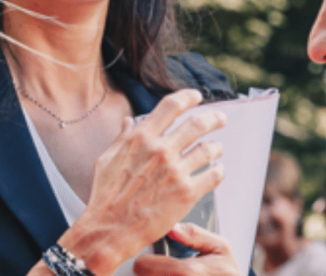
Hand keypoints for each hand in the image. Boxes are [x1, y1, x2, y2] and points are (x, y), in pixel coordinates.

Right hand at [59, 88, 226, 275]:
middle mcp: (160, 150)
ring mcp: (175, 172)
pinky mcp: (187, 194)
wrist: (109, 229)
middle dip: (213, 118)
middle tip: (220, 119)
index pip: (170, 106)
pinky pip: (213, 176)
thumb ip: (122, 138)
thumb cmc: (105, 196)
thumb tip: (130, 121)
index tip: (195, 96)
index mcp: (140, 138)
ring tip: (217, 148)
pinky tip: (216, 171)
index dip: (187, 97)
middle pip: (197, 123)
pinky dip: (218, 171)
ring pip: (208, 149)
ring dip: (216, 147)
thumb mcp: (106, 159)